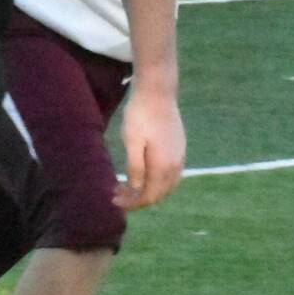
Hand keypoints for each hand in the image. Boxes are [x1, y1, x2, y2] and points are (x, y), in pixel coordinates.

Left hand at [115, 85, 184, 210]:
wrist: (157, 91)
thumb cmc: (140, 115)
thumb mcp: (132, 142)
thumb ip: (135, 168)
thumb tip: (137, 189)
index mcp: (163, 166)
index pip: (148, 196)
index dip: (131, 203)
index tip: (113, 200)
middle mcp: (176, 165)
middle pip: (158, 194)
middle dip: (137, 199)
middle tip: (117, 194)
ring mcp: (180, 156)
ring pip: (165, 185)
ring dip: (147, 189)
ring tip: (126, 185)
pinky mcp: (179, 147)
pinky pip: (170, 174)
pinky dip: (155, 180)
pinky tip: (142, 173)